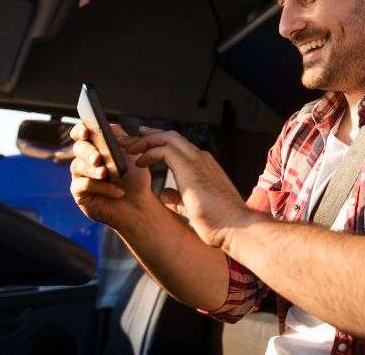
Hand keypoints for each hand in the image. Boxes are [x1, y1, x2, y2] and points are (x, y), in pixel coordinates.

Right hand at [68, 122, 152, 226]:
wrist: (139, 203)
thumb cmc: (134, 177)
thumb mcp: (132, 153)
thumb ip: (120, 137)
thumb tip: (108, 127)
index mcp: (96, 146)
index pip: (81, 132)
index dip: (80, 130)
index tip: (85, 132)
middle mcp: (85, 159)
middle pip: (78, 148)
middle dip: (88, 152)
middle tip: (98, 158)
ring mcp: (80, 176)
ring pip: (78, 166)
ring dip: (94, 170)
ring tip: (107, 174)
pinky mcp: (79, 193)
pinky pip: (84, 185)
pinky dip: (102, 187)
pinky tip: (117, 191)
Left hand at [119, 126, 254, 247]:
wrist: (236, 227)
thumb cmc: (219, 222)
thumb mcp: (193, 207)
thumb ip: (179, 198)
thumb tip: (165, 194)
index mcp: (204, 166)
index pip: (178, 147)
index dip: (158, 144)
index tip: (142, 147)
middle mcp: (201, 158)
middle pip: (170, 136)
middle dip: (148, 136)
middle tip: (129, 140)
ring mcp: (197, 160)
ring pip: (166, 137)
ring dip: (144, 141)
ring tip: (128, 149)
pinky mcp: (190, 167)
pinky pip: (163, 150)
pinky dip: (148, 152)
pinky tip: (138, 163)